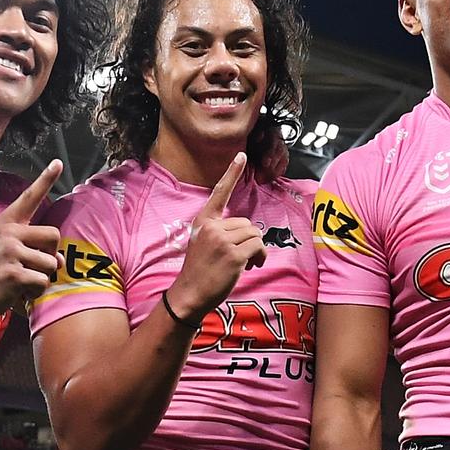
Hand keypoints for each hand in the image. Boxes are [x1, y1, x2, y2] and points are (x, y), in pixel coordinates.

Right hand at [0, 160, 63, 318]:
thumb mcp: (5, 248)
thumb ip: (33, 247)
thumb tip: (61, 260)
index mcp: (7, 222)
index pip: (30, 197)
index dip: (45, 179)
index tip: (58, 163)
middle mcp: (8, 232)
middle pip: (54, 235)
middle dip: (51, 255)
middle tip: (32, 266)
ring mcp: (9, 252)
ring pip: (51, 263)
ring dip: (42, 278)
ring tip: (21, 281)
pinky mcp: (12, 274)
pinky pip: (42, 282)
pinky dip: (35, 292)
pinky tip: (19, 292)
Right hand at [167, 153, 265, 319]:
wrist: (189, 294)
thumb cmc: (200, 271)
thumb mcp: (203, 243)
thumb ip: (220, 232)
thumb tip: (248, 231)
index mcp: (203, 221)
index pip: (219, 193)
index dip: (231, 173)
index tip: (241, 155)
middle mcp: (211, 227)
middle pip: (247, 223)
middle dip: (250, 240)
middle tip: (241, 257)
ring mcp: (222, 240)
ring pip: (255, 234)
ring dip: (257, 250)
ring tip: (245, 263)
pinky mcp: (233, 255)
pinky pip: (259, 247)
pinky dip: (260, 257)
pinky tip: (251, 267)